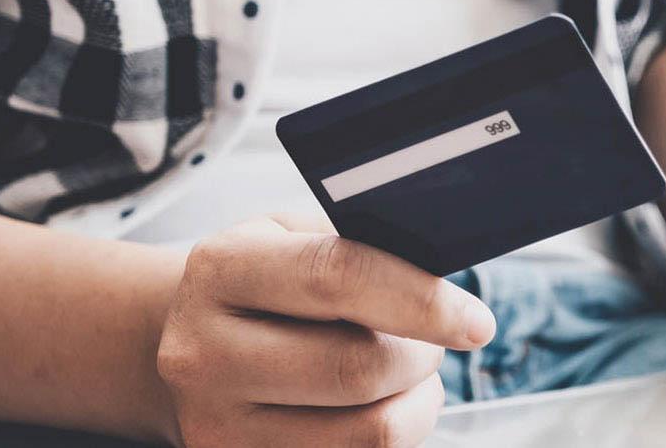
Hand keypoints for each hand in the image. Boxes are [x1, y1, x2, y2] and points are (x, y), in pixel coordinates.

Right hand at [155, 213, 495, 446]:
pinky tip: (378, 406)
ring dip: (416, 403)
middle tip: (431, 342)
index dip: (423, 301)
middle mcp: (205, 350)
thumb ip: (360, 243)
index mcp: (222, 269)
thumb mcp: (293, 237)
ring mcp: (216, 422)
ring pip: (368, 431)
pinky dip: (390, 435)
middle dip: (422, 355)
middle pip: (359, 367)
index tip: (477, 321)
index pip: (338, 277)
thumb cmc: (266, 286)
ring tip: (406, 375)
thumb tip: (443, 271)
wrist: (188, 347)